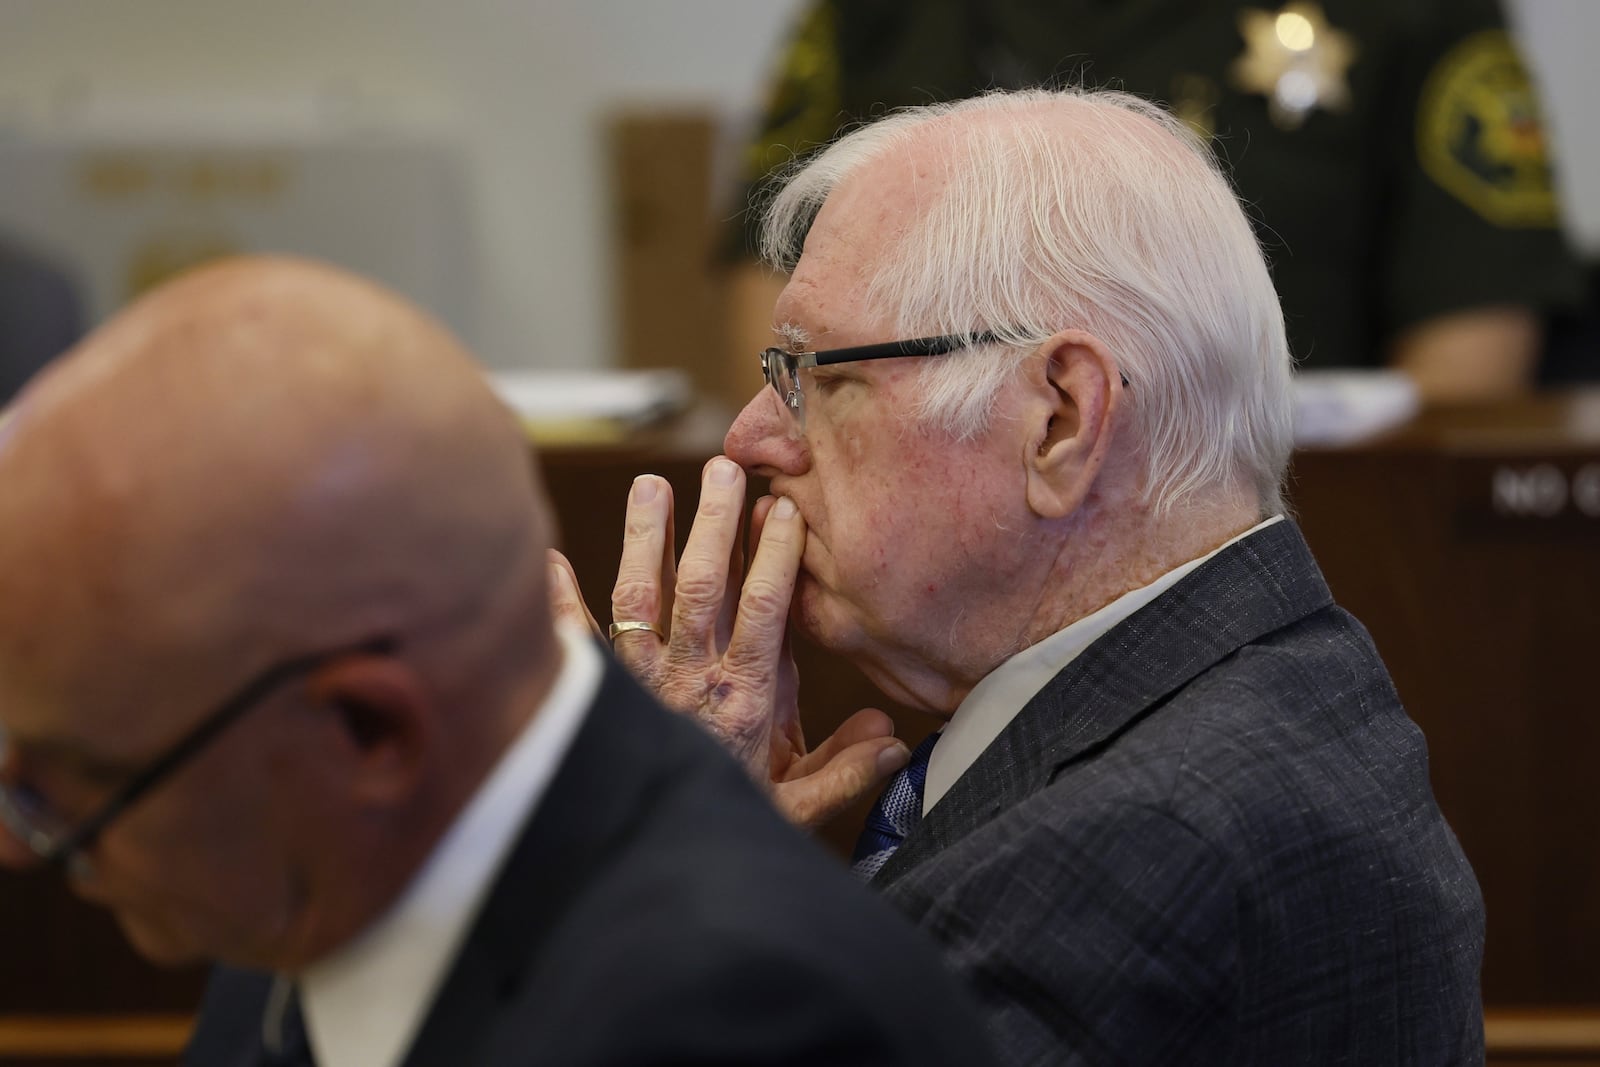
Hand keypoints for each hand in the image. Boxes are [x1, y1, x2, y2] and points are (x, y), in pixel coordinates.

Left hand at [550, 457, 907, 827]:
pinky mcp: (600, 695)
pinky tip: (548, 559)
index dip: (775, 554)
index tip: (782, 507)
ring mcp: (640, 682)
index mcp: (744, 695)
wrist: (656, 856)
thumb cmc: (728, 825)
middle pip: (703, 585)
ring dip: (646, 539)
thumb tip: (893, 741)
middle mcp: (689, 678)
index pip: (764, 608)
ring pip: (642, 596)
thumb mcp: (795, 808)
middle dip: (714, 523)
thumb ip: (842, 771)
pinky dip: (559, 602)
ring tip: (651, 485)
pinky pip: (577, 644)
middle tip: (724, 468)